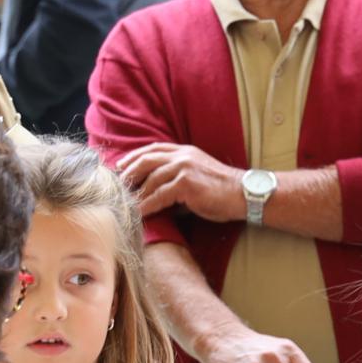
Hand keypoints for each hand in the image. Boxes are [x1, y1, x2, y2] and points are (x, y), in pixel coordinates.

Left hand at [117, 143, 245, 224]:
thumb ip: (178, 175)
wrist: (244, 194)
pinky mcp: (186, 183)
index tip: (120, 167)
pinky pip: (159, 195)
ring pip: (151, 179)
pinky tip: (140, 213)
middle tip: (117, 186)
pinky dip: (147, 205)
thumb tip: (156, 190)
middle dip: (129, 173)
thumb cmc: (222, 190)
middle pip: (146, 160)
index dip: (134, 157)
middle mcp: (183, 155)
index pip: (153, 149)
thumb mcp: (198, 173)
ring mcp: (184, 168)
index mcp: (185, 151)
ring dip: (136, 193)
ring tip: (126, 204)